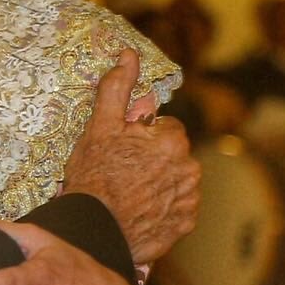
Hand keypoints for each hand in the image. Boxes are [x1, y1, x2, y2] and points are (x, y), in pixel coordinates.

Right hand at [61, 49, 200, 262]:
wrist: (93, 230)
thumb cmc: (95, 176)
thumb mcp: (100, 127)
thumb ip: (118, 88)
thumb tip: (128, 54)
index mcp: (173, 140)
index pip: (164, 128)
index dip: (140, 137)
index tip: (122, 150)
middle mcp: (190, 169)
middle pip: (171, 155)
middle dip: (152, 160)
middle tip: (121, 173)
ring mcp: (190, 200)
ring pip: (175, 181)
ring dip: (159, 184)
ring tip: (128, 195)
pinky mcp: (185, 225)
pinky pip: (176, 209)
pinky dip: (162, 209)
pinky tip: (138, 212)